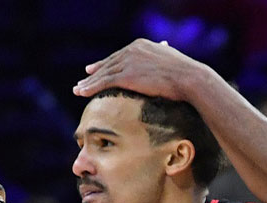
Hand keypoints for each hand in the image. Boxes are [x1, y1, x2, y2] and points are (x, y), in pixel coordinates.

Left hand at [74, 38, 202, 99]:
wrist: (189, 78)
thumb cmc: (185, 73)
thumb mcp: (171, 59)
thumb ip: (162, 54)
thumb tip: (165, 49)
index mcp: (141, 45)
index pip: (119, 56)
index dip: (105, 64)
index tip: (95, 69)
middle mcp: (131, 50)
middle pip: (108, 63)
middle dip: (94, 73)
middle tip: (83, 80)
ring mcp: (128, 62)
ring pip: (103, 74)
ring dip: (88, 83)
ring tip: (78, 90)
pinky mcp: (126, 76)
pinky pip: (104, 82)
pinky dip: (91, 88)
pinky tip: (82, 93)